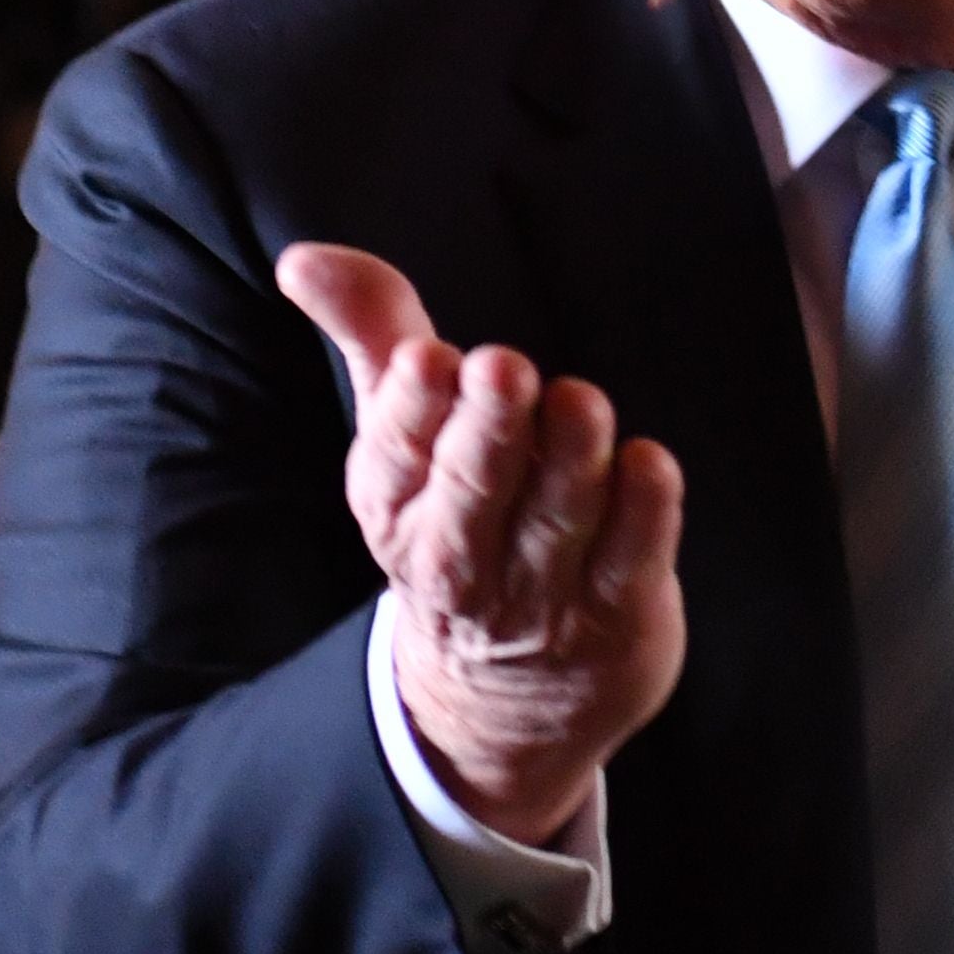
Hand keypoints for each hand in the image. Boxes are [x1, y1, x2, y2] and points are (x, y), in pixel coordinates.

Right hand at [281, 242, 686, 848]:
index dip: (411, 411)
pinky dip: (643, 516)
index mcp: (396, 505)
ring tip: (582, 402)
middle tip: (504, 367)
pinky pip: (630, 562)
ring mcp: (541, 594)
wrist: (507, 695)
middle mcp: (459, 556)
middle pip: (473, 493)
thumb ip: (372, 333)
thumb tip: (304, 258)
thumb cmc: (455, 516)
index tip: (427, 360)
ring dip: (570, 460)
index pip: (394, 459)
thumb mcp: (403, 430)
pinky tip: (649, 464)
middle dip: (488, 431)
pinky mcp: (616, 614)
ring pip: (555, 522)